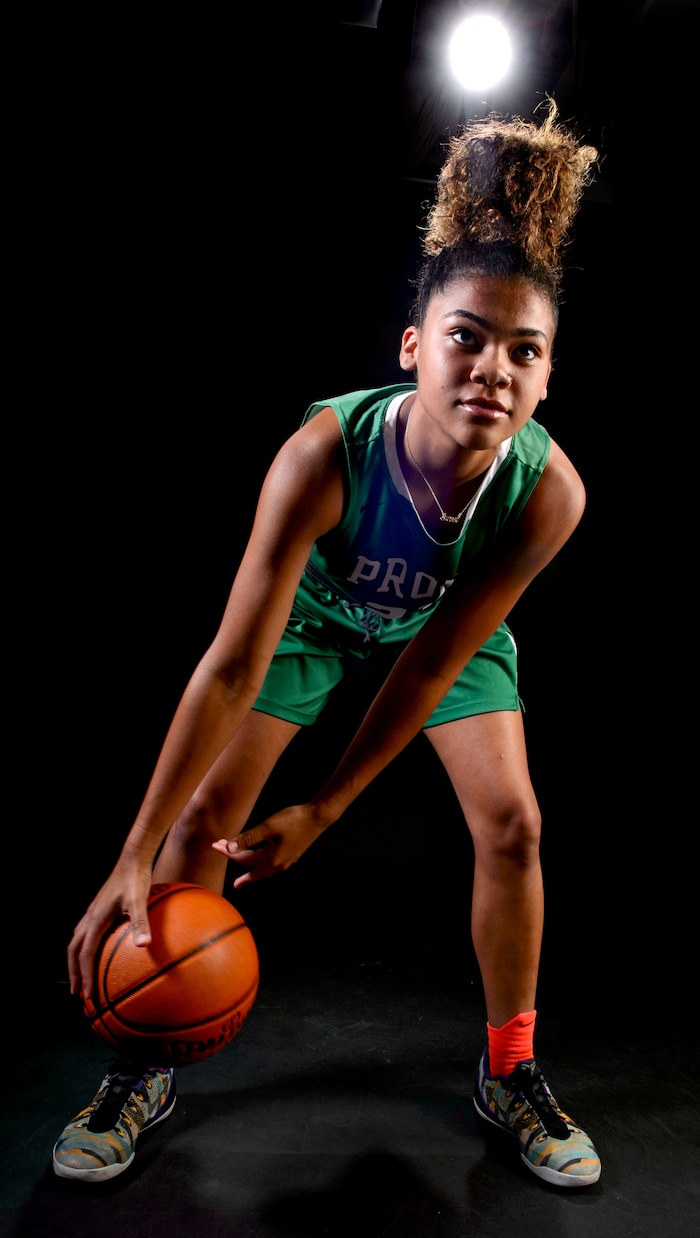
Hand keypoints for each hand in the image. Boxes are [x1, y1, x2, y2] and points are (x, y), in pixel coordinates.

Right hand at [67, 857, 153, 998]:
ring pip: (77, 941)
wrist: (133, 857)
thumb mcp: (140, 900)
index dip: (85, 976)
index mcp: (96, 919)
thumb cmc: (136, 877)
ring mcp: (93, 912)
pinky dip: (85, 948)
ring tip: (82, 976)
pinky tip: (98, 952)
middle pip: (74, 951)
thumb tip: (143, 945)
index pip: (85, 954)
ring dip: (77, 960)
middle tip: (78, 993)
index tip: (87, 995)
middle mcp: (90, 916)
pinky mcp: (100, 908)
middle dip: (74, 973)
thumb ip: (140, 922)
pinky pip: (86, 933)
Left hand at [212, 802, 329, 887]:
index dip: (227, 850)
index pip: (242, 857)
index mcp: (270, 859)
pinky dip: (260, 869)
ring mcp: (286, 862)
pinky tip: (260, 866)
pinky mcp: (290, 856)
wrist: (318, 817)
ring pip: (262, 872)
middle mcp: (278, 865)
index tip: (214, 844)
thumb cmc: (294, 819)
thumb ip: (248, 838)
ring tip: (241, 882)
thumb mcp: (268, 827)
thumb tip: (230, 849)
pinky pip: (270, 868)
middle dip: (235, 861)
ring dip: (249, 873)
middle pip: (251, 868)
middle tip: (220, 856)